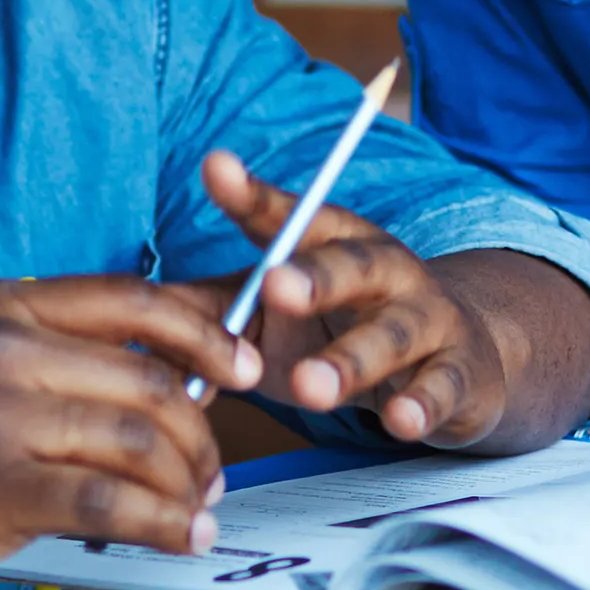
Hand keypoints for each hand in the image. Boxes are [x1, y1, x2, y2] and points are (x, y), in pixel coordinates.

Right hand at [0, 275, 255, 589]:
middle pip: (152, 383)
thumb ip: (59, 358)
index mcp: (5, 307)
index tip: (244, 369)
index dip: (208, 334)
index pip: (137, 301)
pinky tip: (179, 539)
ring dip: (188, 486)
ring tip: (196, 513)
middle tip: (211, 476)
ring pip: (140, 442)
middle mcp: (2, 348)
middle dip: (202, 437)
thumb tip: (177, 372)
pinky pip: (110, 501)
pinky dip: (163, 524)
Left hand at [199, 148, 563, 444]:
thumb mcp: (277, 319)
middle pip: (351, 265)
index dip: (253, 197)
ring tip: (312, 388)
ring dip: (352, 361)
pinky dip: (421, 405)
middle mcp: (386, 270)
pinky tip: (399, 420)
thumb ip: (213, 315)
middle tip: (273, 286)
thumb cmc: (344, 333)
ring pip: (391, 336)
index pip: (291, 217)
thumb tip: (131, 335)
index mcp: (336, 244)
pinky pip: (440, 389)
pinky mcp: (458, 373)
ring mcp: (426, 320)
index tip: (216, 170)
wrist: (459, 362)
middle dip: (314, 276)